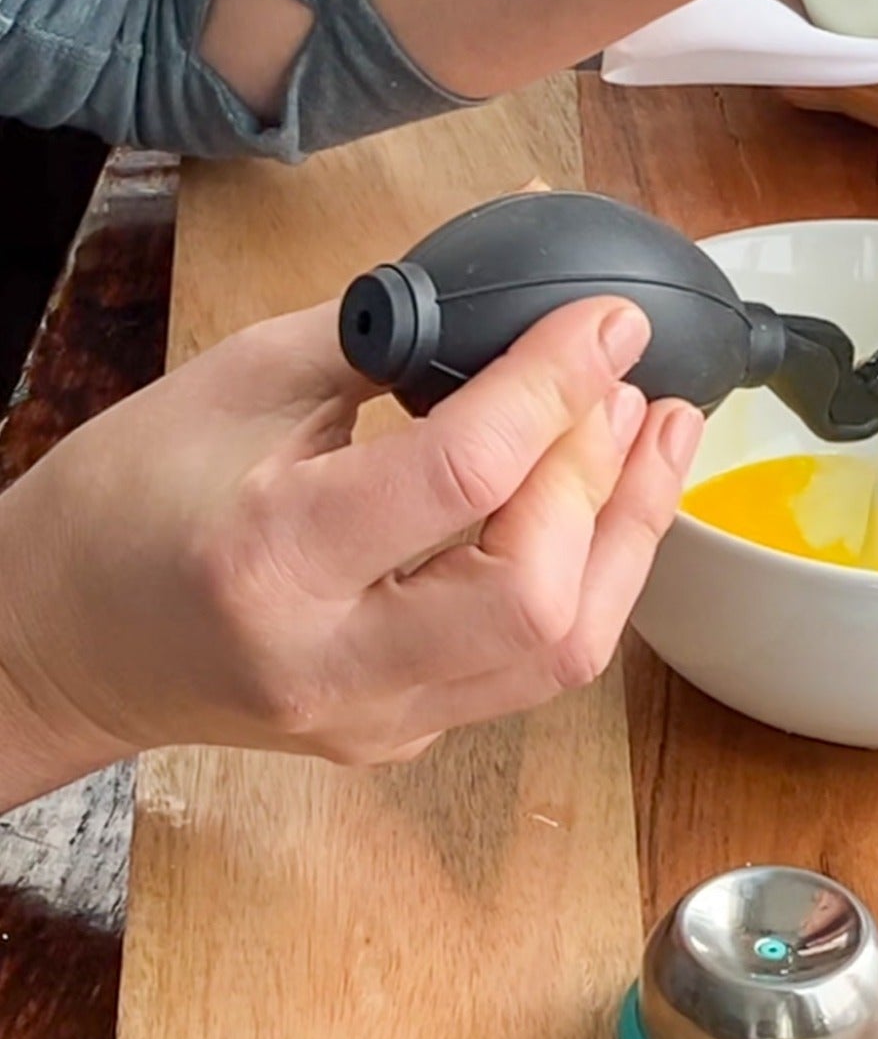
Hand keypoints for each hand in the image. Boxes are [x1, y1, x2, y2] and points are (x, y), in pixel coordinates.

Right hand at [0, 297, 700, 796]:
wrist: (60, 644)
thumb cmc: (124, 504)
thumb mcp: (233, 387)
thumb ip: (379, 345)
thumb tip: (508, 304)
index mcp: (272, 556)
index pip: (461, 475)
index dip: (556, 386)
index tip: (609, 324)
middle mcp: (335, 660)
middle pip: (535, 594)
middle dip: (602, 479)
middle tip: (628, 391)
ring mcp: (378, 715)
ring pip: (561, 653)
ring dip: (626, 538)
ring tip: (656, 441)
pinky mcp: (405, 733)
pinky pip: (531, 668)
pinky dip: (586, 582)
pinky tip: (602, 509)